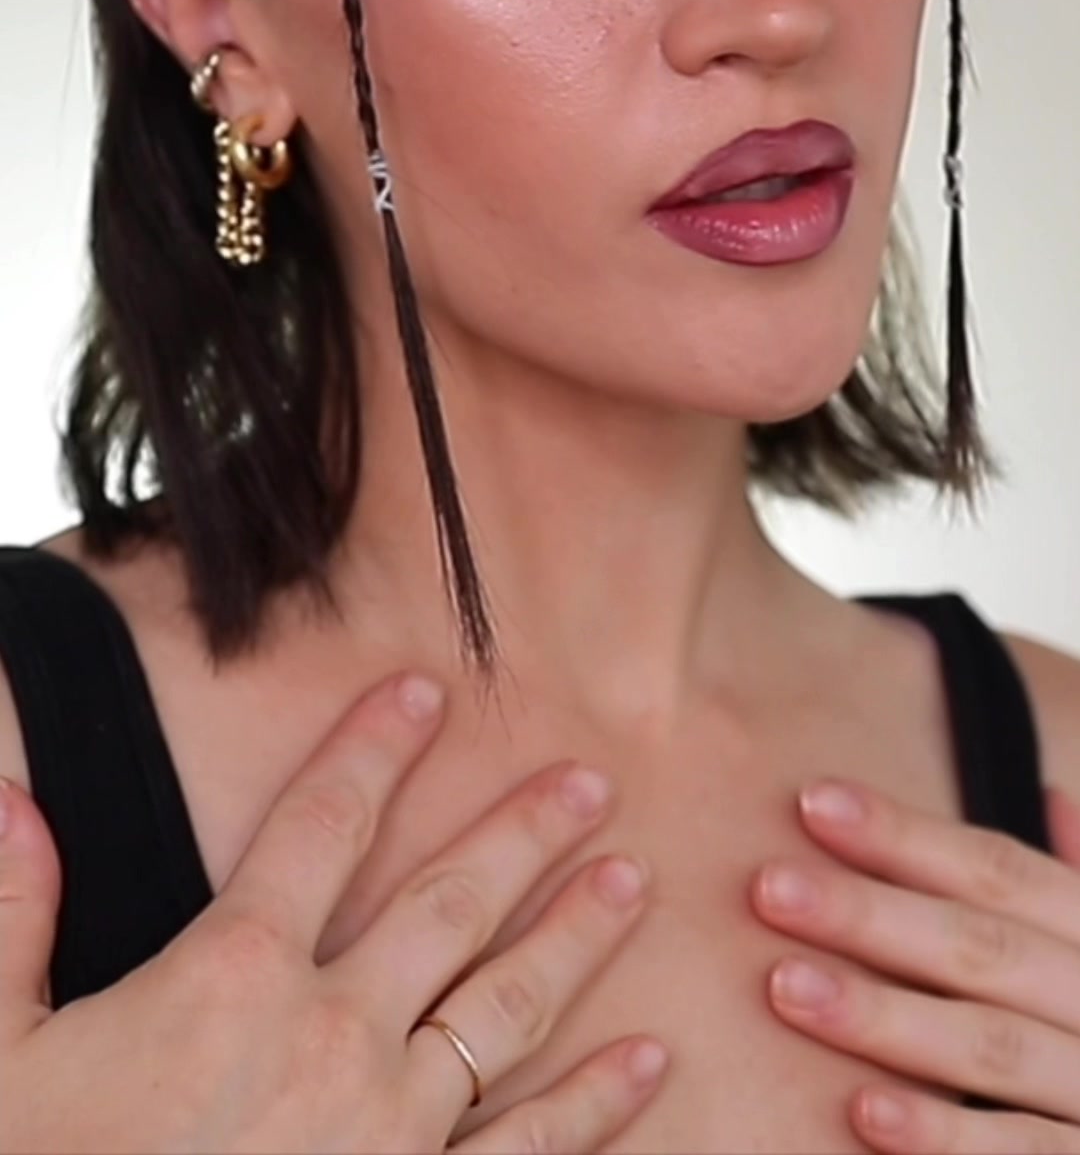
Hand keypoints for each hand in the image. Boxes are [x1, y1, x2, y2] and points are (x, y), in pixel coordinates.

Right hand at [0, 670, 667, 1152]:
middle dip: (524, 832)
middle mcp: (331, 1037)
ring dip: (578, 937)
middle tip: (590, 776)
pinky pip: (527, 1151)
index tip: (421, 690)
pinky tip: (650, 1061)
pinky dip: (594, 1106)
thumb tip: (12, 797)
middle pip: (448, 902)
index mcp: (232, 979)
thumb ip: (13, 915)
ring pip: (507, 1008)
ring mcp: (390, 1132)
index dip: (372, 748)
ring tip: (634, 879)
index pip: (319, 825)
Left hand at [748, 777, 1079, 1151]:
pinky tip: (864, 1110)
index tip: (813, 803)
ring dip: (884, 1017)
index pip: (998, 871)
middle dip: (871, 914)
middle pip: (980, 949)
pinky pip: (1019, 1152)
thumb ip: (1073, 888)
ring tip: (787, 986)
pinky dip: (943, 1134)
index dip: (906, 835)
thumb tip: (1048, 796)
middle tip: (769, 888)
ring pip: (989, 1047)